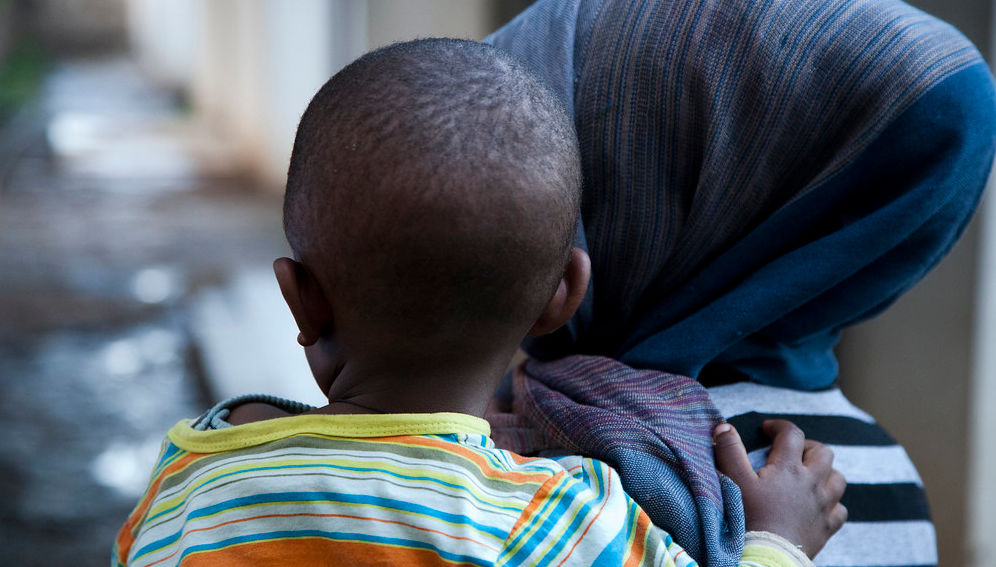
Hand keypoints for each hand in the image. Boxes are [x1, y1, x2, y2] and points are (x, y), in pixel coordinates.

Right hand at [713, 419, 846, 557]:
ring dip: (825, 471)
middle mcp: (812, 482)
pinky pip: (840, 509)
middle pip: (823, 452)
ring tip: (809, 475)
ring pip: (838, 478)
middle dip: (807, 446)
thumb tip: (724, 426)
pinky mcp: (828, 526)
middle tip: (791, 451)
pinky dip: (832, 503)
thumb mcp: (735, 480)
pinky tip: (820, 505)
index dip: (779, 426)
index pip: (791, 434)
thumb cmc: (750, 517)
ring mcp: (824, 505)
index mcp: (789, 467)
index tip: (766, 430)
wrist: (768, 556)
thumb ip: (729, 450)